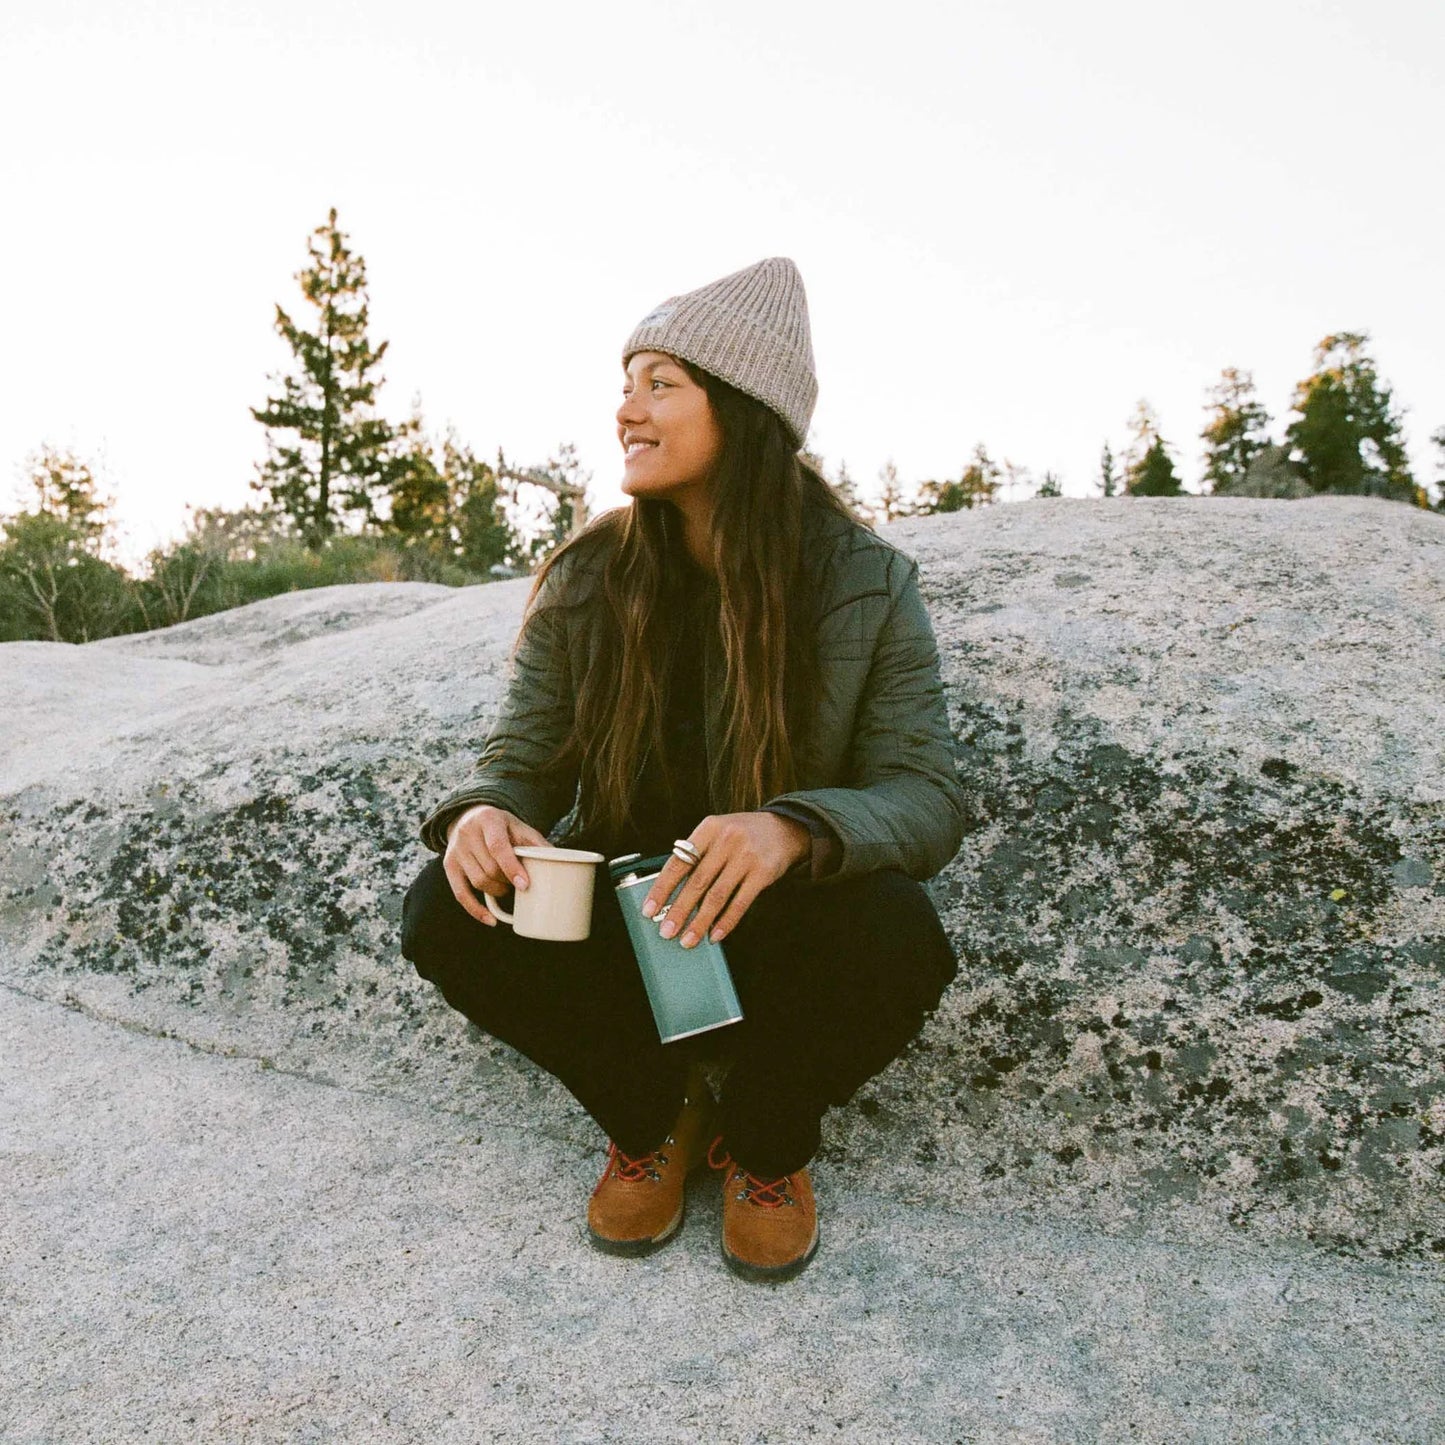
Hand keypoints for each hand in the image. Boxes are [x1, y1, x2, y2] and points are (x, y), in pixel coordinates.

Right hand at [443, 804, 548, 925]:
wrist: (470, 816)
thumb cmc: (501, 825)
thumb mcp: (519, 827)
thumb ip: (537, 844)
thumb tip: (561, 862)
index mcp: (488, 820)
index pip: (497, 847)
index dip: (511, 868)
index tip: (525, 884)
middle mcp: (467, 833)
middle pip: (489, 868)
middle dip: (508, 881)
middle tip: (520, 882)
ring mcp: (456, 850)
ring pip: (478, 882)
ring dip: (497, 891)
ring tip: (507, 887)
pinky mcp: (448, 865)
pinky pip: (460, 893)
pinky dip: (475, 909)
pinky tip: (490, 919)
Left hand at [640, 811, 810, 948]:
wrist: (783, 829)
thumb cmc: (741, 835)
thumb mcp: (717, 833)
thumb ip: (697, 855)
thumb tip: (671, 894)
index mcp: (708, 829)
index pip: (678, 862)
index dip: (662, 888)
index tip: (649, 909)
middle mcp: (726, 840)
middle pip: (697, 882)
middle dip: (679, 911)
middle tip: (666, 931)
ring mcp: (746, 856)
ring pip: (717, 896)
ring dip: (700, 922)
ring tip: (687, 939)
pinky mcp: (763, 872)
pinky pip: (740, 902)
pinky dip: (726, 921)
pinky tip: (714, 934)